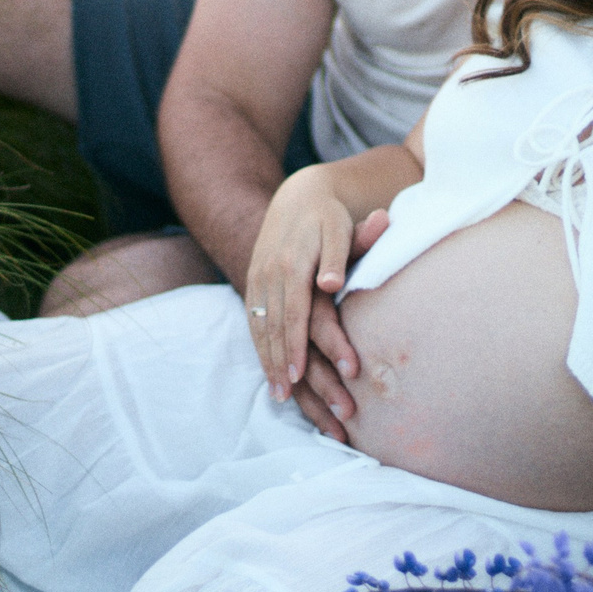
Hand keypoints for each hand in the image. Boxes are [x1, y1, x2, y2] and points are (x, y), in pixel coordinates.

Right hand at [244, 170, 366, 420]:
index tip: (299, 375)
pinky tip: (270, 370)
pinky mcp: (255, 283)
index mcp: (292, 265)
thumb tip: (330, 285)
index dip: (294, 346)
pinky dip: (260, 348)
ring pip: (259, 327)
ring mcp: (258, 279)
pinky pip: (253, 320)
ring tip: (279, 394)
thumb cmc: (329, 216)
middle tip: (288, 397)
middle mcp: (269, 275)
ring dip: (267, 362)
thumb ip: (337, 256)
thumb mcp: (338, 228)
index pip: (292, 314)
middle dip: (280, 364)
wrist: (298, 195)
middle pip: (272, 327)